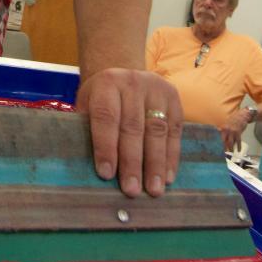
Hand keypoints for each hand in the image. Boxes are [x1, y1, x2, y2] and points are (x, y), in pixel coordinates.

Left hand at [75, 69, 182, 197]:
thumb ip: (88, 129)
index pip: (106, 117)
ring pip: (157, 130)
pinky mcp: (174, 98)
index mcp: (107, 83)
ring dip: (155, 163)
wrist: (125, 72)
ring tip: (153, 189)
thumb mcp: (87, 104)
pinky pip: (175, 131)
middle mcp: (132, 82)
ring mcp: (156, 88)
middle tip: (131, 190)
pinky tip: (167, 177)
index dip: (106, 147)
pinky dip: (171, 156)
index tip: (106, 174)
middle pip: (133, 127)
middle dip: (132, 162)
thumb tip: (86, 168)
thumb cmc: (102, 98)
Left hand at [220, 111, 249, 152]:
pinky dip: (239, 146)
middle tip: (223, 153)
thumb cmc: (234, 119)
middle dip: (223, 147)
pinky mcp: (238, 132)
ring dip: (231, 148)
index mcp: (223, 128)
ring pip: (231, 142)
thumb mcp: (226, 123)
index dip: (218, 143)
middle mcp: (226, 130)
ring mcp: (232, 131)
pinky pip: (238, 141)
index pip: (219, 137)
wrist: (242, 115)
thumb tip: (217, 132)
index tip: (218, 148)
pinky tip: (239, 150)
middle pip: (224, 141)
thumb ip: (222, 128)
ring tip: (230, 153)